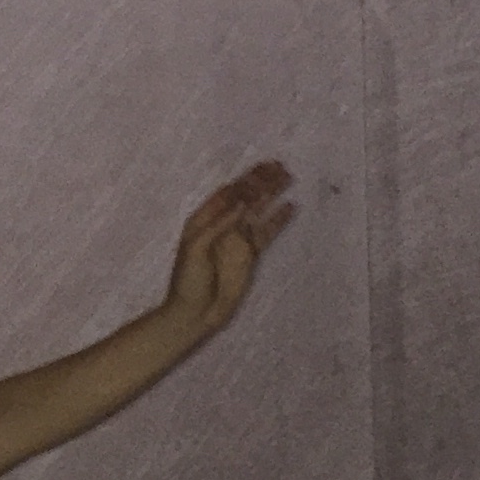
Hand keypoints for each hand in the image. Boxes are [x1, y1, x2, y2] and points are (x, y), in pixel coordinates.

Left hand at [162, 161, 295, 339]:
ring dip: (271, 194)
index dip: (245, 181)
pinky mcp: (250, 254)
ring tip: (288, 177)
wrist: (195, 312)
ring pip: (258, 210)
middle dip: (261, 181)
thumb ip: (220, 224)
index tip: (264, 169)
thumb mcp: (197, 248)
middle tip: (280, 166)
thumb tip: (243, 201)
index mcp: (204, 218)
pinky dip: (278, 219)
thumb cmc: (188, 280)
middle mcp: (222, 224)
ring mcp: (237, 238)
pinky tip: (290, 206)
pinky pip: (266, 232)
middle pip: (245, 197)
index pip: (227, 193)